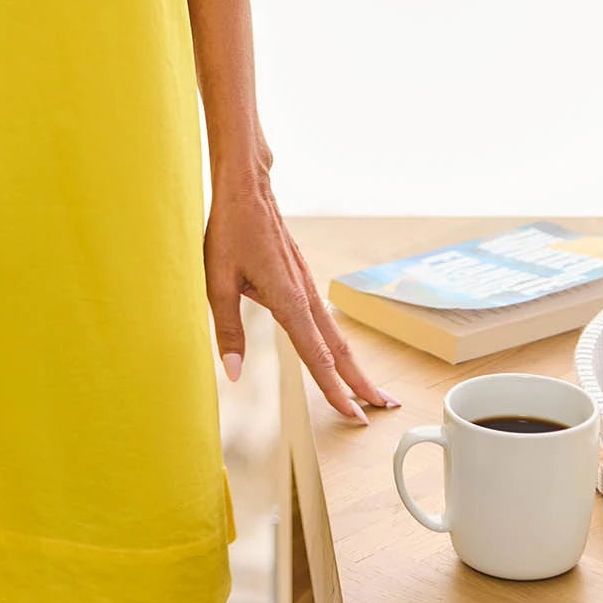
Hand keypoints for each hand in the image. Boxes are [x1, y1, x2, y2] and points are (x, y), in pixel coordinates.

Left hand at [204, 176, 400, 424]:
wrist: (247, 186)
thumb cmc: (229, 230)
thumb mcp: (217, 280)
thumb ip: (228, 329)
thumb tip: (234, 372)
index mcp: (287, 299)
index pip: (316, 355)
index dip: (334, 388)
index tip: (353, 415)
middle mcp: (304, 294)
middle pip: (338, 348)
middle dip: (360, 381)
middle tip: (385, 408)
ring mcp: (306, 284)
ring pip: (335, 333)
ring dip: (353, 364)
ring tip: (369, 389)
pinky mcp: (301, 277)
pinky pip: (324, 317)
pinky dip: (336, 342)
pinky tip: (336, 352)